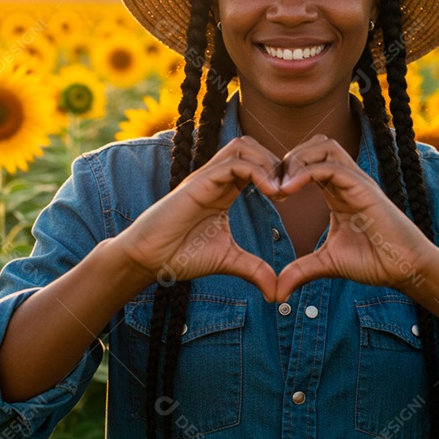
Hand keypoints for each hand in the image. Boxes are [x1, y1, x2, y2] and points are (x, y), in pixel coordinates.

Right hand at [113, 136, 286, 301]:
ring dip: (268, 162)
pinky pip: (233, 163)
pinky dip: (257, 171)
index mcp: (224, 189)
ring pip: (243, 146)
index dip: (277, 172)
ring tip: (281, 190)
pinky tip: (271, 192)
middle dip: (276, 161)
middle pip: (251, 146)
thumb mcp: (228, 261)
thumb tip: (276, 292)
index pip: (255, 162)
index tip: (290, 196)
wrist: (148, 259)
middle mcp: (216, 178)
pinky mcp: (199, 183)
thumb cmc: (180, 255)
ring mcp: (206, 177)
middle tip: (290, 188)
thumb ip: (254, 269)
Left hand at [274, 134, 438, 302]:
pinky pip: (333, 167)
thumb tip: (277, 292)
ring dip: (297, 159)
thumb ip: (301, 270)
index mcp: (339, 191)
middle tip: (271, 185)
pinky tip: (289, 191)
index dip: (286, 171)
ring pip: (324, 146)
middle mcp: (348, 180)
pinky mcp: (365, 189)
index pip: (310, 161)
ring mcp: (358, 181)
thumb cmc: (375, 262)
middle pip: (316, 144)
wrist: (406, 270)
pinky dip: (307, 172)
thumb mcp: (328, 264)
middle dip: (289, 158)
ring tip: (280, 186)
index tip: (268, 193)